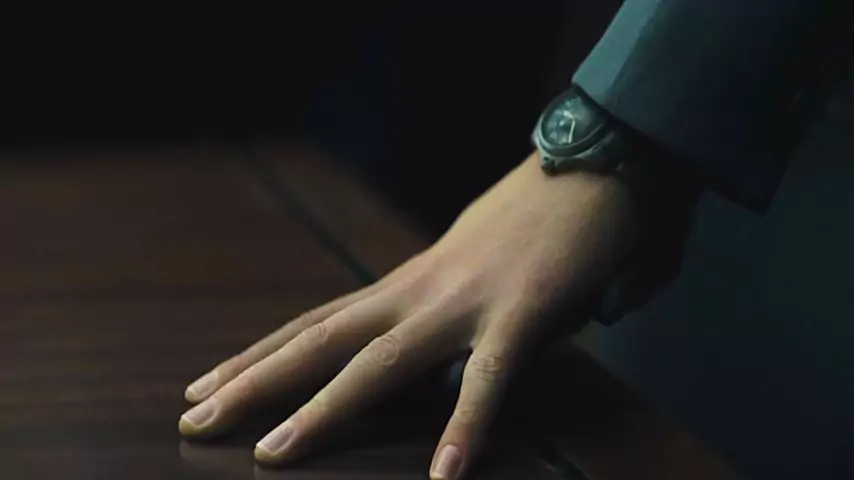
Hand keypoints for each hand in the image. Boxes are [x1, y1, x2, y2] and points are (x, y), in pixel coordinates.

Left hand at [178, 152, 638, 478]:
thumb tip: (433, 348)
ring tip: (271, 458)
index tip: (208, 384)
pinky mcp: (522, 315)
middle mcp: (420, 290)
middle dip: (254, 383)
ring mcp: (466, 302)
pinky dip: (464, 429)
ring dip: (321, 412)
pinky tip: (443, 479)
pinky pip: (487, 382)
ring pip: (377, 364)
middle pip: (320, 340)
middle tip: (193, 419)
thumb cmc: (540, 217)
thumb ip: (443, 306)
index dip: (260, 355)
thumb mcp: (472, 263)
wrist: (599, 164)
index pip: (318, 322)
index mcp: (409, 281)